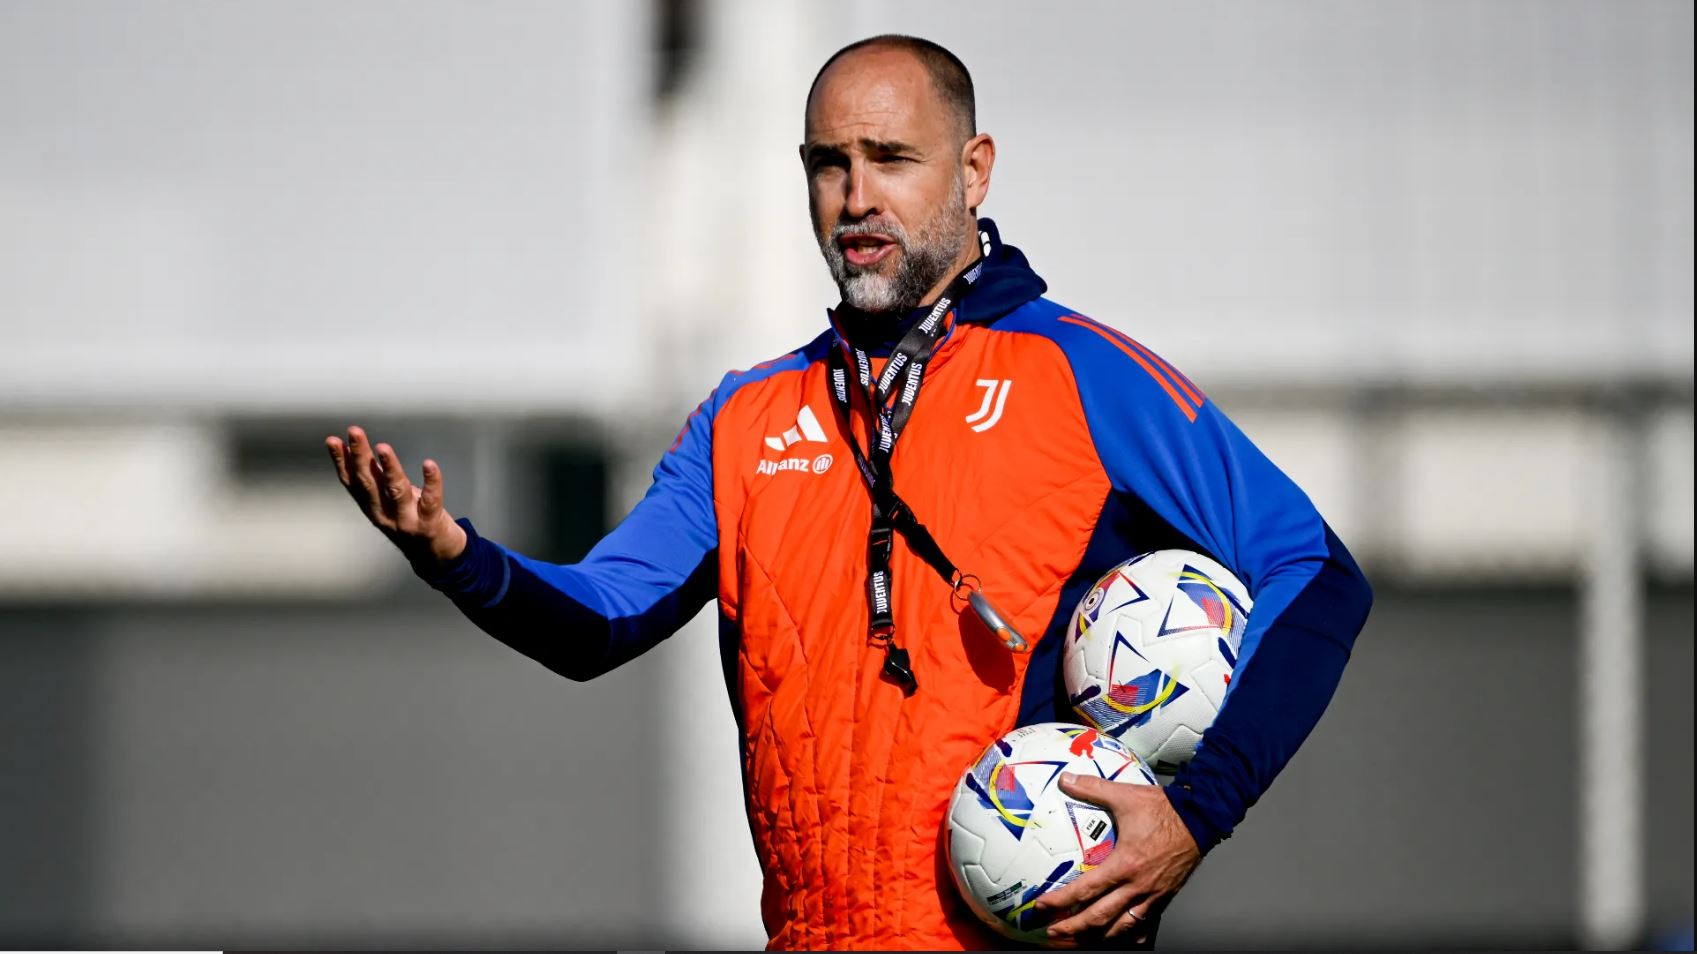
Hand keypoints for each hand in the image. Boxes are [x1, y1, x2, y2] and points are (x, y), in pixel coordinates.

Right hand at [325, 425, 466, 572]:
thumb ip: (375, 479)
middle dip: (360, 456)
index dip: (341, 462)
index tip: (332, 440)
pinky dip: (431, 482)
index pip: (352, 482)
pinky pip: (430, 500)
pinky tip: (429, 464)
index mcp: (371, 507)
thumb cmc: (411, 521)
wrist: (436, 556)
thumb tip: (356, 452)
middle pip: (369, 482)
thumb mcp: (387, 501)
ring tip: (383, 446)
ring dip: (389, 468)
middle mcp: (384, 515)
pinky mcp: (429, 523)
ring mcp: (406, 521)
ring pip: (395, 491)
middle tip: (354, 432)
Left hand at [1033, 772, 1201, 947]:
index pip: (1085, 890)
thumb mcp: (1125, 796)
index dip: (1061, 901)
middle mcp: (1137, 886)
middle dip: (1073, 928)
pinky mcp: (1165, 897)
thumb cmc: (1165, 809)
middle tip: (1053, 931)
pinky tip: (1120, 936)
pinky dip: (1130, 933)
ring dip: (1098, 935)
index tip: (1042, 907)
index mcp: (1124, 864)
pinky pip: (1146, 923)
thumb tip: (1065, 779)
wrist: (1202, 818)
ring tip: (1080, 939)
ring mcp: (1153, 895)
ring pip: (1122, 927)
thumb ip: (1092, 788)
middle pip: (1099, 917)